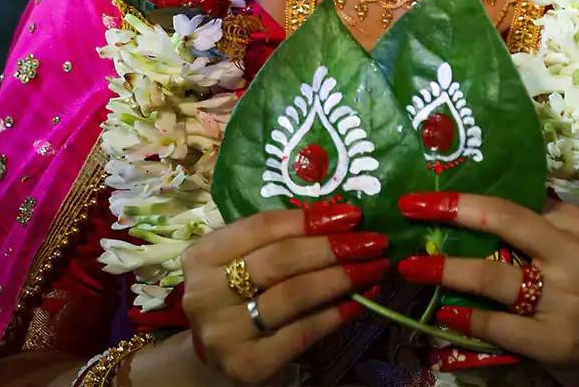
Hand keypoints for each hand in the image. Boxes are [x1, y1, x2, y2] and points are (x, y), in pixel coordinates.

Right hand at [182, 202, 388, 384]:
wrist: (214, 357)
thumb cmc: (236, 296)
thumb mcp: (242, 261)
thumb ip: (276, 241)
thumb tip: (340, 219)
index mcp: (203, 255)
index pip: (263, 226)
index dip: (309, 218)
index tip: (352, 214)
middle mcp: (207, 293)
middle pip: (281, 259)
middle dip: (333, 247)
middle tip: (374, 241)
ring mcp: (225, 332)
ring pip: (294, 294)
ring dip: (342, 278)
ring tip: (375, 267)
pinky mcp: (248, 364)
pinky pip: (302, 332)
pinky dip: (335, 315)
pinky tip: (359, 302)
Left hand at [396, 191, 578, 386]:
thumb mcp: (570, 248)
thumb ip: (535, 224)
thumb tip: (470, 203)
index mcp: (576, 224)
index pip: (515, 199)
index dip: (468, 194)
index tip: (429, 188)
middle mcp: (574, 254)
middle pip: (505, 220)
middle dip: (454, 209)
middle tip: (411, 206)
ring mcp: (567, 299)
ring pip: (495, 275)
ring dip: (448, 269)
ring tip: (411, 266)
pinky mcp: (557, 340)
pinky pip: (501, 325)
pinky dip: (469, 317)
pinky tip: (445, 313)